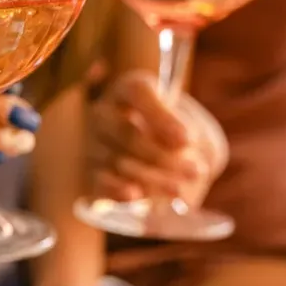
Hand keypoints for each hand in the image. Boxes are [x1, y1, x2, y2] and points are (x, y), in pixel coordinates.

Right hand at [89, 71, 227, 205]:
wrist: (156, 152)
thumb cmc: (175, 132)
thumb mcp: (190, 125)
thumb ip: (188, 132)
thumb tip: (179, 154)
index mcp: (132, 89)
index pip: (138, 92)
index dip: (160, 117)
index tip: (186, 140)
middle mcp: (106, 112)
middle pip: (126, 133)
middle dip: (160, 156)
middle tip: (194, 172)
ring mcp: (94, 142)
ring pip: (117, 160)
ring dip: (149, 177)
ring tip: (178, 190)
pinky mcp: (91, 172)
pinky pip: (99, 180)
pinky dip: (116, 188)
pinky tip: (135, 196)